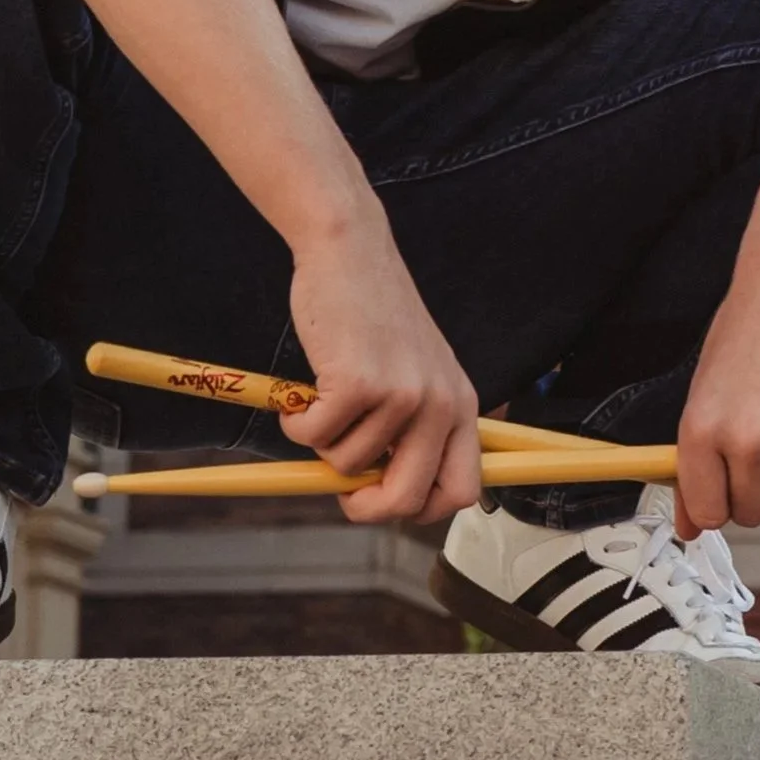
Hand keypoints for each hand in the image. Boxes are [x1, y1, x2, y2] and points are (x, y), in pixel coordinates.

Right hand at [281, 209, 480, 526]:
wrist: (349, 250)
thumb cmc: (372, 310)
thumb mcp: (414, 369)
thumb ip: (412, 425)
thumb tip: (378, 492)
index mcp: (460, 405)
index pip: (463, 491)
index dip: (421, 509)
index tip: (386, 499)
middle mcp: (438, 405)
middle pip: (407, 499)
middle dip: (364, 507)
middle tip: (337, 489)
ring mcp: (400, 395)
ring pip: (346, 464)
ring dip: (320, 443)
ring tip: (318, 402)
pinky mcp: (357, 383)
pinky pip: (314, 436)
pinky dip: (296, 423)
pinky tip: (300, 394)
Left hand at [675, 259, 759, 532]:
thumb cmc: (742, 341)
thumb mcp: (704, 395)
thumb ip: (693, 465)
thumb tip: (686, 530)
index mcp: (701, 429)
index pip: (707, 514)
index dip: (716, 508)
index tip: (723, 488)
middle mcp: (746, 439)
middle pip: (751, 514)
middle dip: (754, 495)